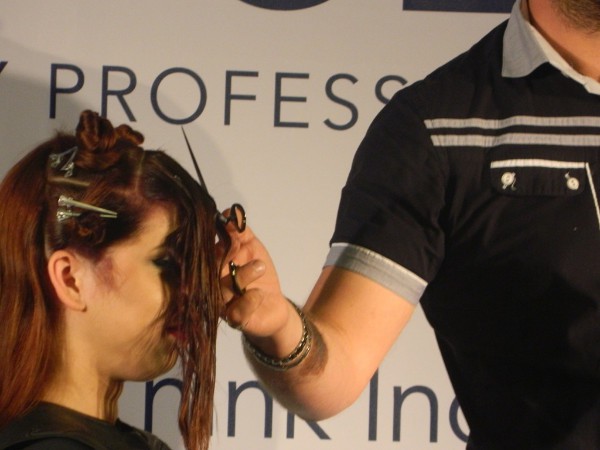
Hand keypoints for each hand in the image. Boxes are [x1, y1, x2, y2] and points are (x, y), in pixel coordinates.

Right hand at [220, 223, 295, 348]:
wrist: (273, 306)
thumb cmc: (258, 275)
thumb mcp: (252, 248)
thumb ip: (241, 231)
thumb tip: (230, 211)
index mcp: (214, 263)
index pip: (206, 249)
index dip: (213, 237)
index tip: (223, 224)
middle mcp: (212, 283)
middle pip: (210, 268)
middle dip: (224, 256)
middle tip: (240, 246)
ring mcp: (222, 303)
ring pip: (224, 289)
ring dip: (242, 276)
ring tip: (259, 266)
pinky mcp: (236, 319)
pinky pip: (237, 312)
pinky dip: (248, 301)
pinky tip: (258, 294)